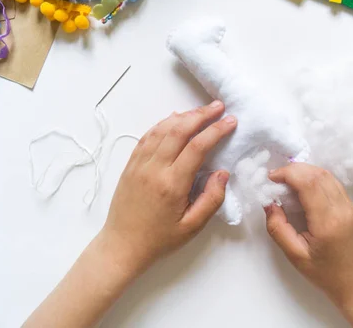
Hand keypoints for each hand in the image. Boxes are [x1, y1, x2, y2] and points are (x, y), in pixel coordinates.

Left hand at [102, 101, 236, 270]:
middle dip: (201, 115)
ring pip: (162, 129)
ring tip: (201, 111)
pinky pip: (147, 136)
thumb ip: (211, 199)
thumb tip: (223, 173)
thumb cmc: (160, 239)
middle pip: (179, 130)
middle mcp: (154, 169)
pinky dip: (162, 123)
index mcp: (171, 184)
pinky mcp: (130, 165)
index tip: (231, 121)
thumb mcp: (192, 227)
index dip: (216, 130)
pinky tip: (174, 119)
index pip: (197, 147)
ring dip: (183, 116)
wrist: (121, 246)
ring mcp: (139, 164)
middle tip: (219, 107)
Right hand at [265, 164, 352, 327]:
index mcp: (327, 221)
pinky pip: (332, 183)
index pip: (309, 183)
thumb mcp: (296, 256)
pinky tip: (303, 186)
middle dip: (294, 169)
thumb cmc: (325, 274)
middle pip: (318, 174)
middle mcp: (342, 208)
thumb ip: (279, 228)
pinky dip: (315, 178)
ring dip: (305, 171)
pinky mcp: (351, 206)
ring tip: (286, 181)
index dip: (288, 174)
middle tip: (276, 178)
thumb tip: (270, 204)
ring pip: (327, 175)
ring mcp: (349, 206)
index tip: (271, 178)